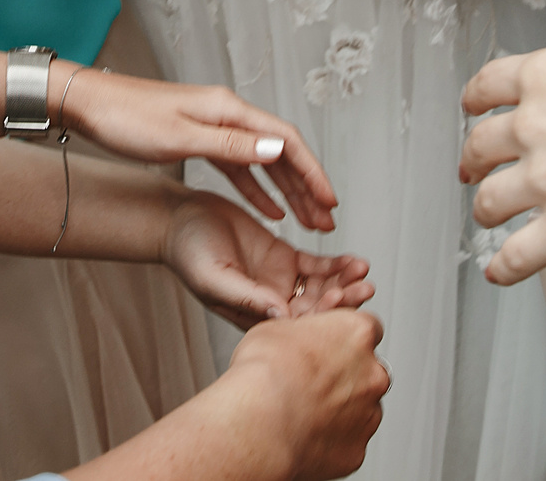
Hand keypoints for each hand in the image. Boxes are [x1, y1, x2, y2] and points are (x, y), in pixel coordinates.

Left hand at [67, 67, 339, 230]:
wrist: (89, 106)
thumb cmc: (127, 120)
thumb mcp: (180, 138)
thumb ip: (231, 145)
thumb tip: (279, 149)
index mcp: (228, 110)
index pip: (286, 140)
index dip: (312, 171)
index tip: (330, 200)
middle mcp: (228, 115)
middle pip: (281, 151)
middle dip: (307, 186)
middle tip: (327, 219)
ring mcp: (214, 127)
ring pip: (263, 162)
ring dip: (287, 192)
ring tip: (308, 221)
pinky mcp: (200, 140)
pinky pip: (240, 168)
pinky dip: (258, 189)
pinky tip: (271, 212)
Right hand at [160, 190, 373, 327]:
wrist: (181, 220)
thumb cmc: (187, 252)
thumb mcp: (214, 278)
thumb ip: (247, 297)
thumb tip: (280, 315)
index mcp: (255, 316)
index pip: (296, 326)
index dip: (323, 318)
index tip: (343, 303)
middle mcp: (272, 303)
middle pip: (316, 311)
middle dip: (343, 301)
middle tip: (364, 289)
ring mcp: (280, 281)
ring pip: (321, 289)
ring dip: (343, 283)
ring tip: (362, 271)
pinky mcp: (283, 258)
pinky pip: (316, 266)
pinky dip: (336, 265)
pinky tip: (353, 261)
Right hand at [214, 310, 388, 480]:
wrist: (260, 423)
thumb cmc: (266, 375)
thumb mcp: (276, 328)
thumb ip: (303, 335)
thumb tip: (297, 342)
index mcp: (357, 334)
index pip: (366, 329)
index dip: (343, 338)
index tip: (327, 346)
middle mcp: (372, 375)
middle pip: (368, 372)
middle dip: (346, 378)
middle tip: (312, 383)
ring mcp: (368, 415)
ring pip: (361, 410)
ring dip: (340, 410)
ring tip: (303, 413)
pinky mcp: (357, 451)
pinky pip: (348, 443)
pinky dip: (331, 441)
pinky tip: (304, 435)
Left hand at [458, 32, 545, 284]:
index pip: (487, 85)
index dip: (475, 101)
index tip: (473, 109)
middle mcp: (535, 125)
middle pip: (480, 145)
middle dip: (474, 159)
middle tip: (475, 169)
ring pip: (489, 201)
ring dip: (484, 212)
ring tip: (489, 219)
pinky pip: (516, 256)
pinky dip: (502, 267)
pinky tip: (500, 272)